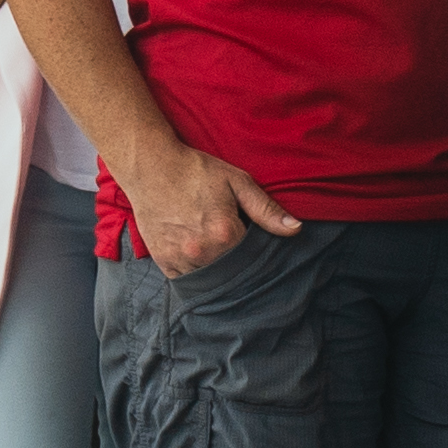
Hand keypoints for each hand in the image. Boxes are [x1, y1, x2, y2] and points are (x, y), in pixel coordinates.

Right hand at [113, 137, 301, 278]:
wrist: (152, 166)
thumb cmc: (197, 171)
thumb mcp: (237, 182)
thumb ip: (266, 209)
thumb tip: (296, 229)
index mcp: (225, 233)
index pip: (254, 257)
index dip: (257, 249)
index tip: (252, 238)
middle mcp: (202, 252)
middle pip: (233, 272)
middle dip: (239, 263)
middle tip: (232, 242)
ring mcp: (181, 259)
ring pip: (210, 279)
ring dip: (218, 271)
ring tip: (217, 250)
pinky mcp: (164, 262)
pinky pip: (187, 281)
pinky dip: (196, 274)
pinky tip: (200, 257)